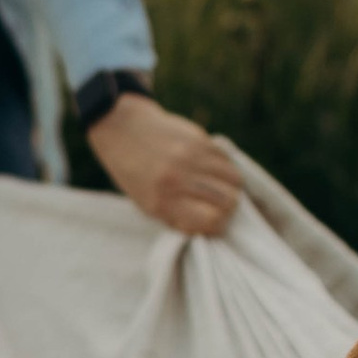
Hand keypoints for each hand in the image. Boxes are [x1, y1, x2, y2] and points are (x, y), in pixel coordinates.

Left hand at [90, 92, 241, 235]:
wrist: (123, 130)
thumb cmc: (134, 174)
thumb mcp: (146, 204)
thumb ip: (177, 217)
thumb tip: (209, 227)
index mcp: (161, 201)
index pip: (211, 220)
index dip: (217, 226)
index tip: (213, 224)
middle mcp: (178, 178)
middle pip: (229, 201)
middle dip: (228, 209)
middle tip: (218, 207)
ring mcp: (191, 156)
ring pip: (234, 180)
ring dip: (230, 188)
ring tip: (218, 188)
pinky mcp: (199, 139)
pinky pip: (227, 160)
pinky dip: (224, 169)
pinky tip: (212, 170)